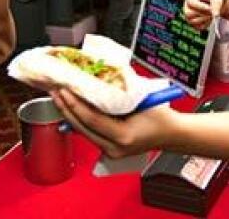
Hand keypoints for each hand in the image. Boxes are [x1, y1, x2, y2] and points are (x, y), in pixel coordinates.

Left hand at [50, 88, 175, 158]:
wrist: (172, 134)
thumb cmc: (161, 116)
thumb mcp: (141, 99)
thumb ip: (118, 92)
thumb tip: (95, 77)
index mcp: (124, 136)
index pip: (92, 120)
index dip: (75, 104)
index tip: (64, 90)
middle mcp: (115, 148)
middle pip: (82, 128)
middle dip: (66, 108)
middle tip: (55, 90)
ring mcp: (111, 151)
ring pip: (83, 131)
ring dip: (70, 113)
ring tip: (59, 96)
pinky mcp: (109, 149)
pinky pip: (89, 133)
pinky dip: (80, 118)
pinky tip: (71, 106)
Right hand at [183, 0, 228, 29]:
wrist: (221, 1)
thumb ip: (217, 3)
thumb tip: (215, 15)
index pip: (191, 3)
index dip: (201, 7)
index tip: (210, 8)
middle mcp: (187, 4)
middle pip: (189, 13)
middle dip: (203, 14)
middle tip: (213, 12)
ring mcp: (189, 14)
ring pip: (192, 21)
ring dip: (205, 19)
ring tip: (212, 13)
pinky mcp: (193, 22)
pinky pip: (197, 27)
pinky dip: (206, 24)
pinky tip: (210, 18)